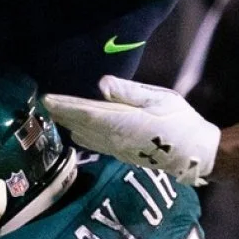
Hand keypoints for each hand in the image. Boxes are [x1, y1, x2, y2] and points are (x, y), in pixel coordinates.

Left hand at [43, 76, 219, 185]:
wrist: (195, 153)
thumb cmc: (180, 120)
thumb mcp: (159, 99)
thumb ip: (129, 92)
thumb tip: (102, 85)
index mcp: (123, 123)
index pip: (85, 113)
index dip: (64, 106)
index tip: (46, 99)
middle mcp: (115, 139)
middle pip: (81, 125)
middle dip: (61, 114)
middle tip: (43, 102)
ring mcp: (117, 149)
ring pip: (86, 136)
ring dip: (69, 124)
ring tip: (55, 112)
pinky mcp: (122, 154)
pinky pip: (95, 143)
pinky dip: (82, 134)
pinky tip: (76, 131)